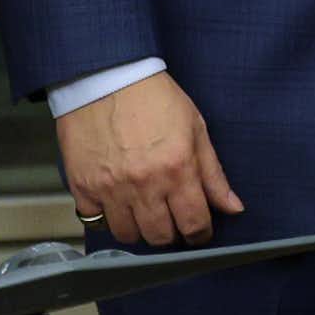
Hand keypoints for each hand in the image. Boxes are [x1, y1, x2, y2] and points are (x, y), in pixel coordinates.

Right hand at [57, 71, 243, 247]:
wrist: (106, 78)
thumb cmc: (154, 99)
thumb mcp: (196, 130)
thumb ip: (214, 175)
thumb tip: (233, 207)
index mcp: (177, 169)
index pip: (194, 223)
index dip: (200, 234)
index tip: (199, 232)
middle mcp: (144, 184)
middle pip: (161, 236)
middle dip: (172, 235)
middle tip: (172, 222)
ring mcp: (110, 188)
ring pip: (128, 235)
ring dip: (140, 230)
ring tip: (145, 214)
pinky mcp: (82, 186)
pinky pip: (95, 221)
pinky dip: (107, 219)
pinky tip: (117, 205)